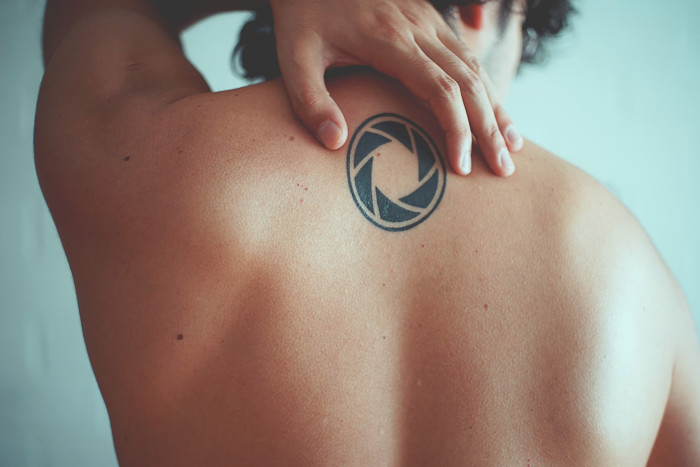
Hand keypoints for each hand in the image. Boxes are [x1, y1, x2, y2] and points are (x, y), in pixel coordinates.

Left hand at [267, 0, 522, 175]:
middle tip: (504, 169)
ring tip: (512, 147)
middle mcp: (418, 28)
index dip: (456, 129)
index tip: (461, 166)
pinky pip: (466, 55)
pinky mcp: (428, 18)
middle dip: (489, 128)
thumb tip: (335, 143)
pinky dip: (485, 86)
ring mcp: (427, 20)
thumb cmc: (302, 15)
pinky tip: (495, 110)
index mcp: (388, 40)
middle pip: (469, 81)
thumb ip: (310, 101)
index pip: (439, 89)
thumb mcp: (293, 57)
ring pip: (475, 67)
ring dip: (496, 108)